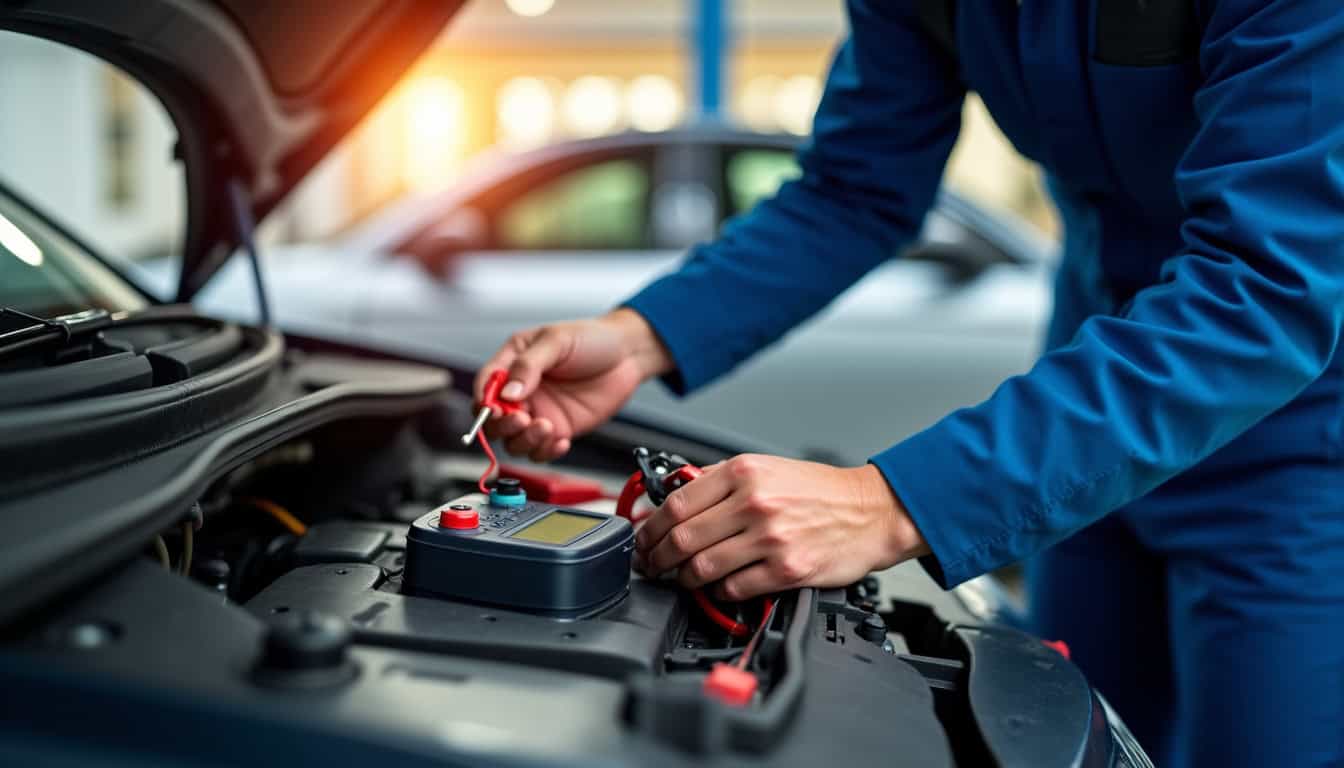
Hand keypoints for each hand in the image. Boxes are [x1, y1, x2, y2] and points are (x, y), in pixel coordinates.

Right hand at [474, 309, 672, 460]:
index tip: (493, 408)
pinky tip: (561, 440)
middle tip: (521, 419)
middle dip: (502, 425)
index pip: (486, 385)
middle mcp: (522, 391)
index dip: (484, 399)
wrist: (627, 355)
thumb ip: (529, 366)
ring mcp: (539, 412)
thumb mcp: (557, 341)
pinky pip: (541, 451)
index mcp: (513, 362)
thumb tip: (508, 392)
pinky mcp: (558, 429)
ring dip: (525, 440)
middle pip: (493, 420)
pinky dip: (546, 452)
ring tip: (546, 427)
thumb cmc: (592, 339)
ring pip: (514, 440)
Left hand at [633, 455, 928, 599]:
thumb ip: (721, 481)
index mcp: (744, 473)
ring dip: (682, 579)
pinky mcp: (786, 570)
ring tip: (679, 579)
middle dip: (656, 557)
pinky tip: (717, 587)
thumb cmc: (820, 491)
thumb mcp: (766, 468)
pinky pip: (733, 587)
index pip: (676, 503)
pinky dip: (717, 591)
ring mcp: (770, 538)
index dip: (650, 527)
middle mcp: (754, 503)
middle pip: (682, 538)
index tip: (643, 539)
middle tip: (651, 565)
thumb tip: (676, 497)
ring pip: (702, 567)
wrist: (871, 511)